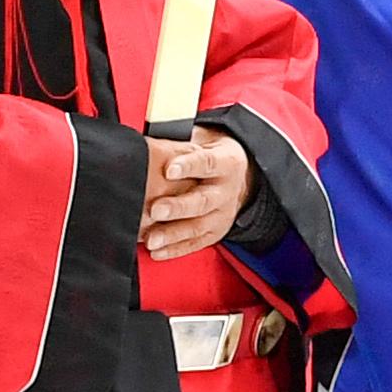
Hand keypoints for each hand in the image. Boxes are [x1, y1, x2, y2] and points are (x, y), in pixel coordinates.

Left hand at [139, 128, 253, 259]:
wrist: (241, 177)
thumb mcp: (205, 140)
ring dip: (173, 234)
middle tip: (156, 209)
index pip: (207, 163)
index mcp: (226, 162)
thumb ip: (182, 141)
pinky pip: (196, 243)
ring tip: (152, 239)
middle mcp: (226, 191)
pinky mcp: (215, 232)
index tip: (169, 169)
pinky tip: (157, 251)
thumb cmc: (212, 155)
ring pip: (198, 226)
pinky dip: (176, 249)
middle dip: (178, 207)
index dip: (188, 166)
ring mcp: (222, 214)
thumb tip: (150, 141)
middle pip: (202, 200)